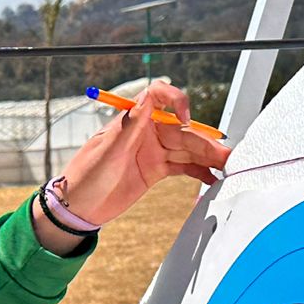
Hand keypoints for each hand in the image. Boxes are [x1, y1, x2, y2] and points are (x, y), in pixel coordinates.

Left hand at [35, 84, 230, 246]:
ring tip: (227, 166)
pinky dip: (198, 171)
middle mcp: (145, 132)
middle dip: (204, 141)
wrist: (76, 207)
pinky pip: (182, 166)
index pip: (160, 97)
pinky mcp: (155, 171)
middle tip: (225, 154)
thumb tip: (151, 96)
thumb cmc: (85, 175)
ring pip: (186, 149)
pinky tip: (212, 177)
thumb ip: (131, 125)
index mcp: (132, 120)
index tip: (186, 118)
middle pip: (182, 130)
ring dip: (207, 156)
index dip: (177, 102)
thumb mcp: (107, 149)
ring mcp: (152, 152)